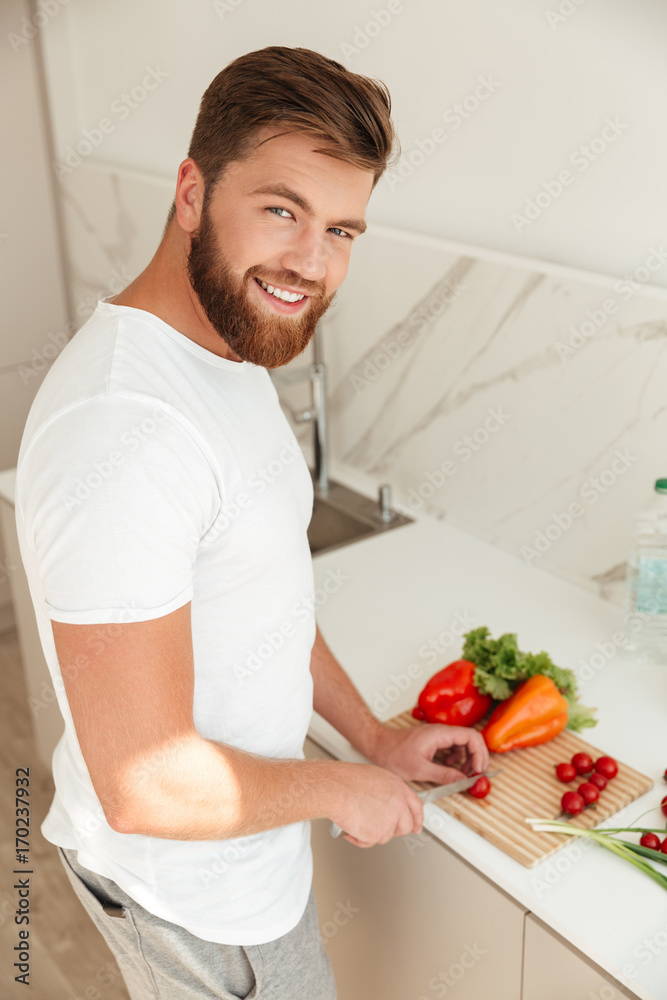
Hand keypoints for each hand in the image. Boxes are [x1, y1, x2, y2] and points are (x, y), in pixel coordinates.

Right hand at [329, 762, 423, 847]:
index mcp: (398, 788)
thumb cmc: (346, 780)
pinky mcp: (378, 834)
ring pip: (385, 836)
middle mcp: (398, 804)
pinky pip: (369, 842)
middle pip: (405, 826)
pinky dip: (359, 838)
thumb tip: (385, 803)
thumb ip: (387, 793)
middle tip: (378, 826)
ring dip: (372, 832)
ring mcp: (390, 820)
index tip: (416, 826)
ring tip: (357, 819)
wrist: (336, 789)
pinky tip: (351, 826)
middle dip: (393, 830)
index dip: (417, 819)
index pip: (416, 807)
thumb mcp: (374, 778)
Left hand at [368, 722, 488, 783]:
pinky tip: (450, 768)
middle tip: (476, 774)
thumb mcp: (420, 769)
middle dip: (477, 757)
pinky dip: (456, 758)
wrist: (378, 746)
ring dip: (466, 759)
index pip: (471, 737)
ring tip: (462, 774)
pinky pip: (452, 747)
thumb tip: (463, 781)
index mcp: (439, 734)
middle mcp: (441, 732)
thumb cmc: (393, 754)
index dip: (480, 753)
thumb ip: (444, 775)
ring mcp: (438, 735)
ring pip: (462, 744)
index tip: (479, 770)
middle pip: (470, 739)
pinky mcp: (434, 741)